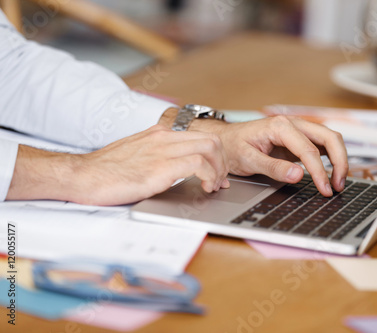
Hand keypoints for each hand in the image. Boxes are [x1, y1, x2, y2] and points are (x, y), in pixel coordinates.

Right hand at [7, 125, 229, 205]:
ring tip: (213, 187)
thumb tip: (178, 168)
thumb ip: (158, 156)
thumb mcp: (136, 155)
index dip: (216, 156)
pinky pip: (198, 164)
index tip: (218, 173)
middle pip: (212, 139)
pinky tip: (204, 188)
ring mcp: (162, 150)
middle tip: (220, 181)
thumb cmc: (105, 171)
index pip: (201, 136)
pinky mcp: (159, 167)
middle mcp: (163, 137)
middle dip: (223, 162)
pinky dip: (209, 177)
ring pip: (210, 148)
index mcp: (159, 134)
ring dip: (219, 170)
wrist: (82, 176)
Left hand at [191, 115, 348, 195]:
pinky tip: (331, 174)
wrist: (225, 139)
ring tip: (338, 183)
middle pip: (330, 137)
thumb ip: (273, 168)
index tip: (325, 189)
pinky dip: (332, 158)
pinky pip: (322, 145)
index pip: (309, 149)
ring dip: (339, 159)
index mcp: (280, 126)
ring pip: (330, 139)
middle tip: (338, 186)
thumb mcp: (248, 160)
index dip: (320, 172)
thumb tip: (298, 175)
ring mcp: (298, 129)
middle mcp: (293, 123)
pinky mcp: (299, 138)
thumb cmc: (233, 147)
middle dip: (339, 162)